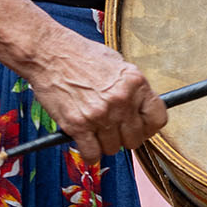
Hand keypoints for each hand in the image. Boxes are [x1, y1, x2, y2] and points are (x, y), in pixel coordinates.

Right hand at [27, 27, 167, 164]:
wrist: (48, 52)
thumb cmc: (79, 55)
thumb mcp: (117, 63)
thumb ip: (131, 87)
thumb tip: (140, 108)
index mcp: (135, 83)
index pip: (158, 119)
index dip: (149, 127)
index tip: (140, 127)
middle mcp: (121, 100)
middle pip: (135, 139)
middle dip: (124, 137)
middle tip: (113, 129)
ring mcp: (100, 114)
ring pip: (113, 148)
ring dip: (104, 143)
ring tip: (95, 129)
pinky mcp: (78, 125)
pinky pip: (92, 154)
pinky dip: (89, 153)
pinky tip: (85, 141)